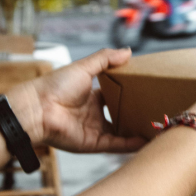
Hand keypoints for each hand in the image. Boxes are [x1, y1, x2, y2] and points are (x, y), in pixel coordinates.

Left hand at [7, 48, 145, 153]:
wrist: (37, 109)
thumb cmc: (55, 85)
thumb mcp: (84, 67)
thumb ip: (105, 58)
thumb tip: (128, 51)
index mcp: (92, 95)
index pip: (116, 95)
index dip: (130, 93)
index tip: (148, 90)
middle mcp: (94, 114)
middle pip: (120, 115)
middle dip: (136, 114)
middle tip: (157, 109)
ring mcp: (94, 129)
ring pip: (121, 132)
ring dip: (137, 131)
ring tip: (158, 127)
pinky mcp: (93, 143)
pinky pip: (116, 144)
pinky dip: (132, 144)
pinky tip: (147, 139)